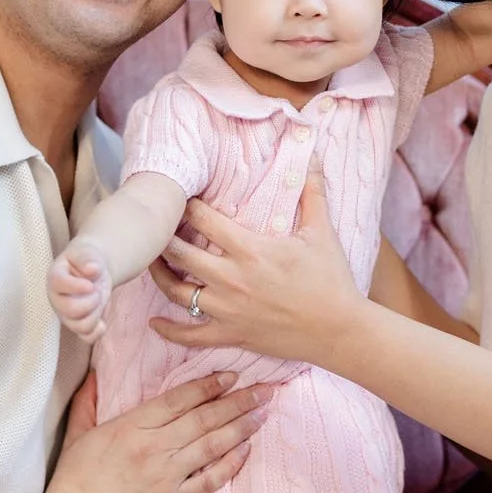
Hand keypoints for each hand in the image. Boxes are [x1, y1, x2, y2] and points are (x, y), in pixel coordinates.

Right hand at [45, 369, 270, 492]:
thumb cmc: (73, 484)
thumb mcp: (77, 436)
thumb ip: (87, 403)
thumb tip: (93, 376)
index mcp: (131, 426)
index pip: (179, 399)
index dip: (208, 385)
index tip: (231, 375)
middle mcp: (154, 447)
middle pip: (204, 417)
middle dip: (237, 401)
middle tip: (264, 389)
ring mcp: (167, 476)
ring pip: (213, 444)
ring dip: (241, 427)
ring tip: (263, 413)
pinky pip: (211, 480)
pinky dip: (231, 463)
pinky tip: (247, 450)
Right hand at [48, 238, 114, 342]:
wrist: (91, 271)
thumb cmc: (85, 261)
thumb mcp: (85, 253)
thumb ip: (86, 259)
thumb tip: (92, 269)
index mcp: (55, 278)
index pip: (58, 284)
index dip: (76, 287)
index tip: (90, 284)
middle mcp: (57, 299)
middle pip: (71, 310)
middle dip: (91, 301)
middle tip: (97, 291)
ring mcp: (66, 315)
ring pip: (81, 326)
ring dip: (96, 314)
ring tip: (98, 301)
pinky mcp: (77, 325)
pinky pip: (87, 337)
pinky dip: (98, 331)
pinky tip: (102, 320)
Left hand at [150, 169, 366, 365]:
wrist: (340, 330)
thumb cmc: (331, 280)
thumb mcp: (321, 232)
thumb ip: (311, 192)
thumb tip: (312, 157)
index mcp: (250, 250)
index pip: (203, 220)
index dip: (188, 206)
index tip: (181, 199)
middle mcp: (232, 279)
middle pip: (180, 254)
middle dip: (164, 238)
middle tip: (157, 228)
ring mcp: (228, 310)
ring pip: (176, 292)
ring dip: (159, 276)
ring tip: (151, 262)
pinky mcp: (231, 335)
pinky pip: (190, 336)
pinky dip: (169, 330)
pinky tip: (155, 322)